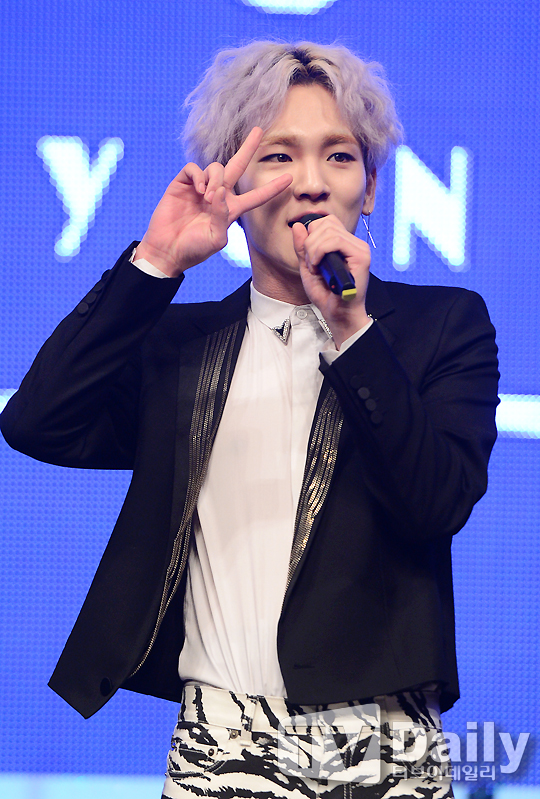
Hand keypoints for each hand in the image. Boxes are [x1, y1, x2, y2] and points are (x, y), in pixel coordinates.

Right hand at [135, 128, 291, 276]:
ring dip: (215, 179)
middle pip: (238, 166)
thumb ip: (222, 217)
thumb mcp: (215, 239)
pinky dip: (199, 176)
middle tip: (259, 130)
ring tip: (207, 197)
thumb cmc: (194, 249)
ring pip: (217, 168)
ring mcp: (201, 187)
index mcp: (231, 209)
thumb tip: (220, 192)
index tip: (290, 179)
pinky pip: (194, 168)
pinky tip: (198, 190)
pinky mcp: (183, 183)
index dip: (272, 188)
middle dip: (249, 148)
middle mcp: (219, 195)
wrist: (167, 250)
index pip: (256, 196)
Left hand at [292, 215, 371, 348]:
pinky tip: (317, 267)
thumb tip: (298, 225)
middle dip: (310, 242)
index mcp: (345, 243)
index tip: (308, 256)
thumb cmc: (326, 294)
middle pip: (326, 223)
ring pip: (329, 231)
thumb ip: (303, 247)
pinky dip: (320, 252)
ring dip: (313, 249)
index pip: (327, 221)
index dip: (311, 234)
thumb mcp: (308, 266)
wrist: (338, 314)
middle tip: (310, 263)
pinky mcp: (361, 257)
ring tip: (314, 267)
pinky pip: (335, 241)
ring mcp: (360, 249)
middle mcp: (354, 243)